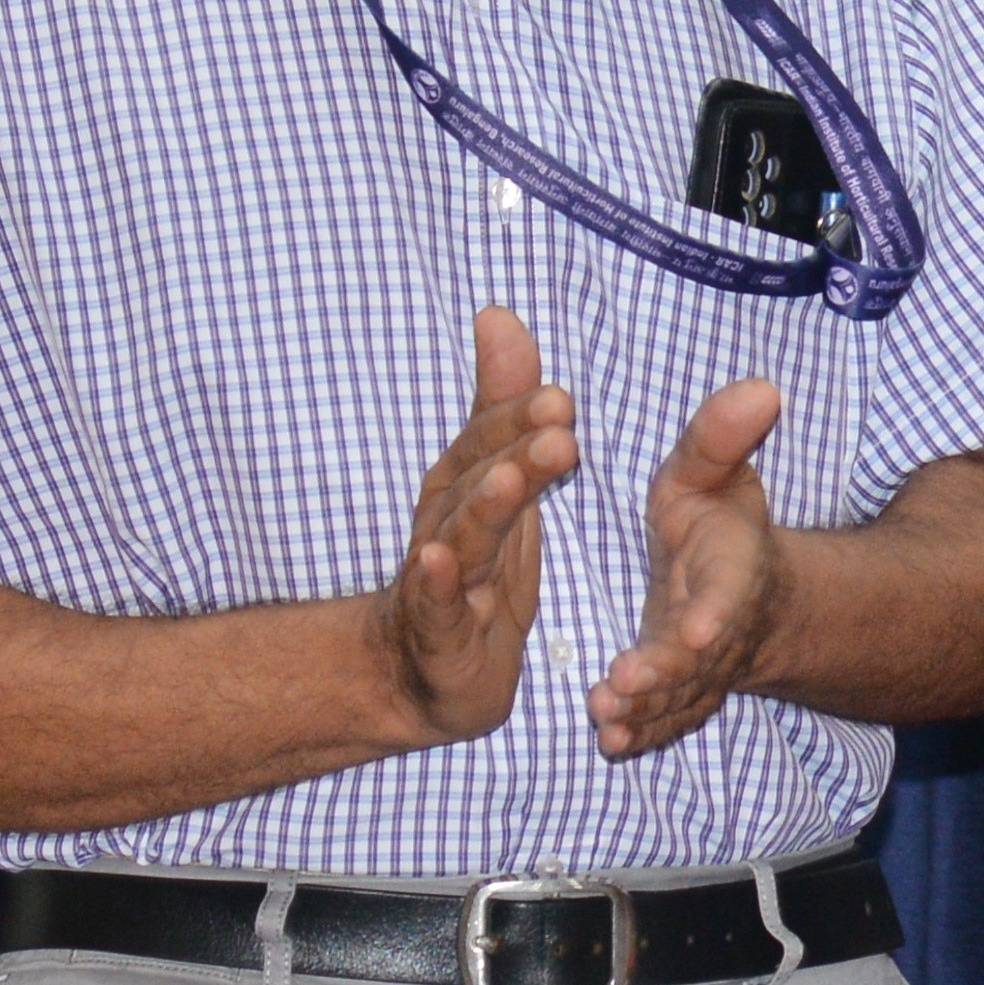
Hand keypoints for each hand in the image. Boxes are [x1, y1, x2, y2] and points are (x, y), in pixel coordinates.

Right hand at [374, 307, 576, 746]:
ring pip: (463, 535)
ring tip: (508, 481)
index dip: (521, 418)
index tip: (562, 397)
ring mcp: (439, 576)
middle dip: (517, 450)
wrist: (421, 670)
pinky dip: (435, 583)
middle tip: (560, 427)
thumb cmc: (470, 566)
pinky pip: (435, 603)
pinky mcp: (438, 631)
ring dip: (485, 506)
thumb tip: (498, 314)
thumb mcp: (496, 481)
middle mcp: (447, 520)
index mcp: (466, 484)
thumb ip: (500, 406)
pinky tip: (439, 563)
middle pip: (481, 478)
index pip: (492, 440)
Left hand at [589, 382, 791, 762]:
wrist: (749, 594)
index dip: (713, 614)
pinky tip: (610, 742)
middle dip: (663, 673)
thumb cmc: (720, 524)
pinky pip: (665, 723)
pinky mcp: (680, 697)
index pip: (727, 593)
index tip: (697, 632)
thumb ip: (722, 436)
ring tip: (605, 714)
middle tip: (624, 683)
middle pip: (696, 660)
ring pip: (678, 699)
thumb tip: (761, 386)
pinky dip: (641, 735)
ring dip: (644, 711)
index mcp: (730, 570)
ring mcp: (701, 672)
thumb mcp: (715, 473)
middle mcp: (719, 629)